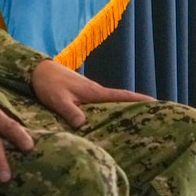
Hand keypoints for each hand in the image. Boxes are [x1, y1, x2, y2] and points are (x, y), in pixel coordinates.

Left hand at [31, 59, 151, 128]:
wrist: (37, 70)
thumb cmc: (49, 83)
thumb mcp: (58, 100)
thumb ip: (70, 111)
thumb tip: (83, 125)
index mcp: (95, 92)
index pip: (122, 96)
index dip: (140, 100)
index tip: (158, 103)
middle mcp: (97, 92)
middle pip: (123, 100)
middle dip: (139, 107)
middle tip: (156, 119)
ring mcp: (91, 94)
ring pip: (112, 104)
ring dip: (125, 111)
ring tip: (137, 125)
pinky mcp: (83, 97)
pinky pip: (102, 106)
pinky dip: (110, 112)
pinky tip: (110, 123)